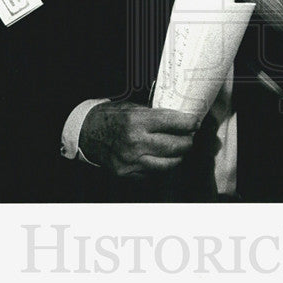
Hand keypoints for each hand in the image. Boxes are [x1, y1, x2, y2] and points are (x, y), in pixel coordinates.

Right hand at [79, 102, 201, 176]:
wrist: (86, 134)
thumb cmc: (111, 117)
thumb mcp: (132, 107)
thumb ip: (155, 114)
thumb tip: (180, 117)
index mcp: (136, 121)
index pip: (173, 123)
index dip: (189, 123)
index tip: (196, 122)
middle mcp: (135, 142)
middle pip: (175, 146)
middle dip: (188, 141)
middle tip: (191, 137)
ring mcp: (131, 161)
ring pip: (168, 164)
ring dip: (178, 157)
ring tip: (180, 149)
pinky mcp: (127, 174)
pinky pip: (154, 174)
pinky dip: (162, 166)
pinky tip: (163, 158)